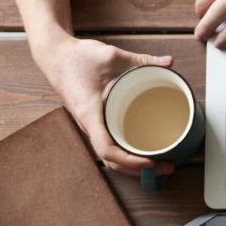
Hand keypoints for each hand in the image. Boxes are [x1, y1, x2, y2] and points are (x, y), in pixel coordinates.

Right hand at [30, 36, 176, 175]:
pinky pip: (109, 146)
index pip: (106, 149)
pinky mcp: (94, 122)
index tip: (151, 162)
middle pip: (111, 161)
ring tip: (161, 165)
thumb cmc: (77, 57)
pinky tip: (145, 153)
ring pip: (110, 157)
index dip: (129, 161)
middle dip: (138, 170)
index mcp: (90, 113)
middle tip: (168, 167)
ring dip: (133, 166)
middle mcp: (88, 124)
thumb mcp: (112, 55)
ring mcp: (90, 126)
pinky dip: (126, 154)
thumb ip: (143, 60)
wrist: (55, 56)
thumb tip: (170, 61)